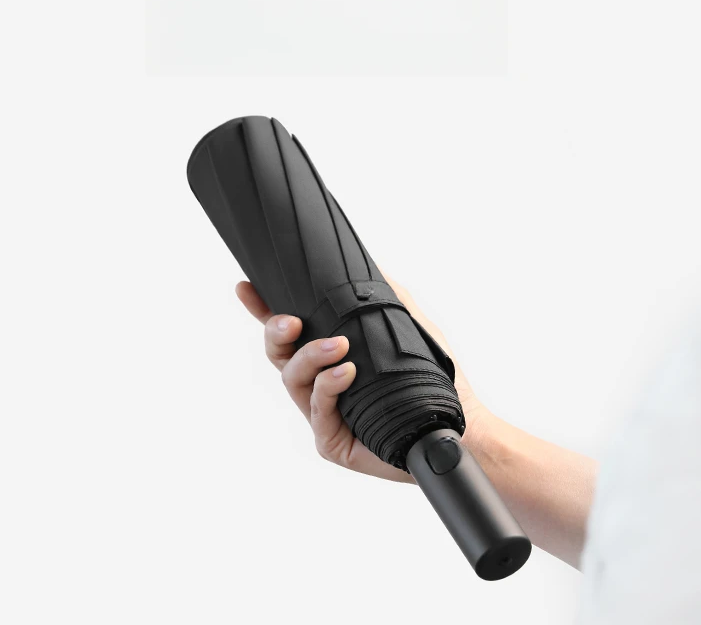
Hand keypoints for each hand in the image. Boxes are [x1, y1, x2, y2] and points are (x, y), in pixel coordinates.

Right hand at [235, 271, 489, 483]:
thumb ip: (378, 291)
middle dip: (275, 332)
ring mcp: (322, 412)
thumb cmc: (430, 372)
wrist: (455, 419)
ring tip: (339, 347)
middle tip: (291, 321)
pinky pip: (317, 410)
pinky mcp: (331, 440)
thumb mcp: (404, 319)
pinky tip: (347, 373)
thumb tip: (359, 260)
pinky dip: (328, 387)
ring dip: (310, 357)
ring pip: (292, 379)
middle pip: (277, 353)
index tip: (246, 287)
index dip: (261, 309)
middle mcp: (319, 381)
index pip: (287, 329)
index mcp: (329, 353)